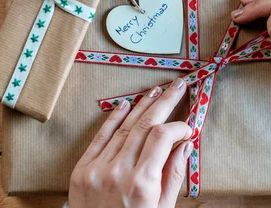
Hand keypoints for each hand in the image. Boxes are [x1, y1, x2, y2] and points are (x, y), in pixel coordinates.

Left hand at [69, 78, 192, 206]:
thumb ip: (174, 175)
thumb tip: (186, 144)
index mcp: (142, 184)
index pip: (163, 137)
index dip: (178, 126)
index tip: (188, 126)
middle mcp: (119, 172)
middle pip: (145, 125)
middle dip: (164, 102)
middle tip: (178, 85)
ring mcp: (97, 169)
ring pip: (124, 127)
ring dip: (142, 105)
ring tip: (156, 91)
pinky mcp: (82, 169)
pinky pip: (100, 136)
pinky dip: (114, 118)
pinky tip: (126, 104)